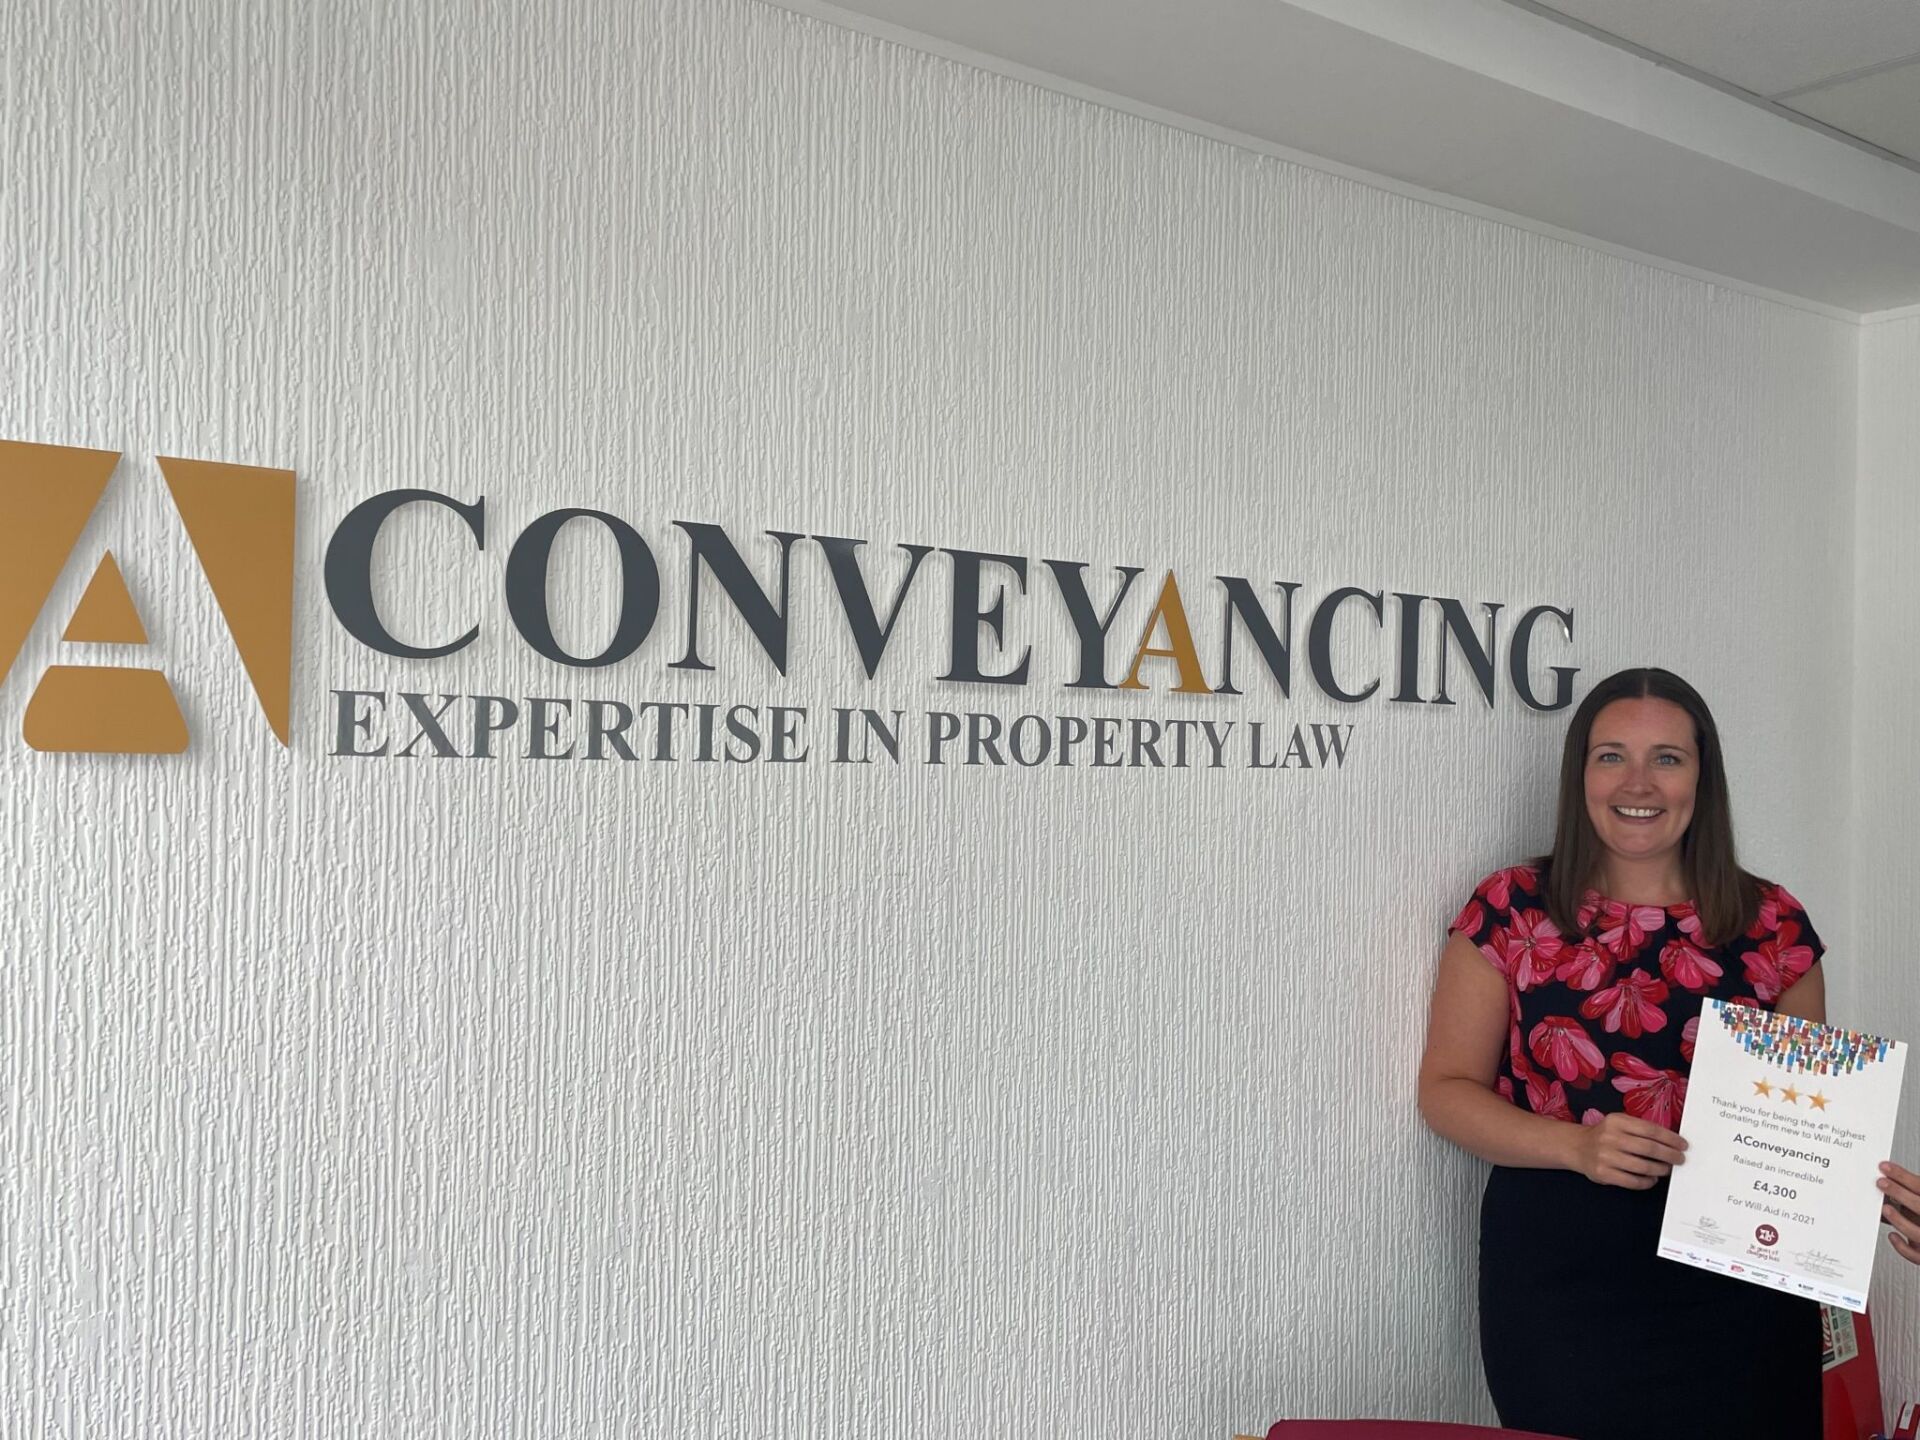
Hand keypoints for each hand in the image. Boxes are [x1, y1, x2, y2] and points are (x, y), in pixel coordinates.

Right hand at [1570, 1113, 1686, 1188]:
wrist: (1577, 1147)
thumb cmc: (1605, 1135)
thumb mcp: (1618, 1124)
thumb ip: (1640, 1129)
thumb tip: (1671, 1141)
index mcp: (1616, 1121)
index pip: (1650, 1129)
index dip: (1670, 1138)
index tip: (1683, 1145)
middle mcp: (1610, 1137)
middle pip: (1649, 1148)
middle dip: (1670, 1155)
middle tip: (1680, 1159)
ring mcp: (1606, 1156)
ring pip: (1643, 1166)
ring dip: (1660, 1169)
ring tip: (1666, 1169)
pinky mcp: (1603, 1173)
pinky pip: (1633, 1181)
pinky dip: (1647, 1182)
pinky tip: (1652, 1178)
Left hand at [1881, 1160, 1919, 1261]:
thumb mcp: (1916, 1198)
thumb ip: (1907, 1193)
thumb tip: (1884, 1180)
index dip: (1903, 1176)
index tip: (1884, 1167)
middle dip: (1900, 1193)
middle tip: (1880, 1183)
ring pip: (1918, 1233)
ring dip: (1899, 1220)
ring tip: (1885, 1208)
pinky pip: (1915, 1255)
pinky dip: (1902, 1247)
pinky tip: (1892, 1235)